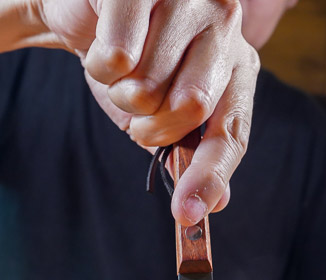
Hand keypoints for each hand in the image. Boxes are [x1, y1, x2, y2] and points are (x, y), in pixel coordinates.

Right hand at [38, 0, 258, 224]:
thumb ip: (191, 155)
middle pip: (191, 107)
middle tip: (138, 108)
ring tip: (120, 67)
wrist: (88, 13)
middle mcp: (224, 24)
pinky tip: (103, 42)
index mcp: (237, 64)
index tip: (187, 215)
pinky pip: (117, 55)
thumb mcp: (163, 116)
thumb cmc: (133, 65)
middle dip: (150, 124)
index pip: (231, 130)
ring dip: (118, 90)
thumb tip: (217, 203)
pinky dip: (98, 65)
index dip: (209, 175)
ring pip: (146, 84)